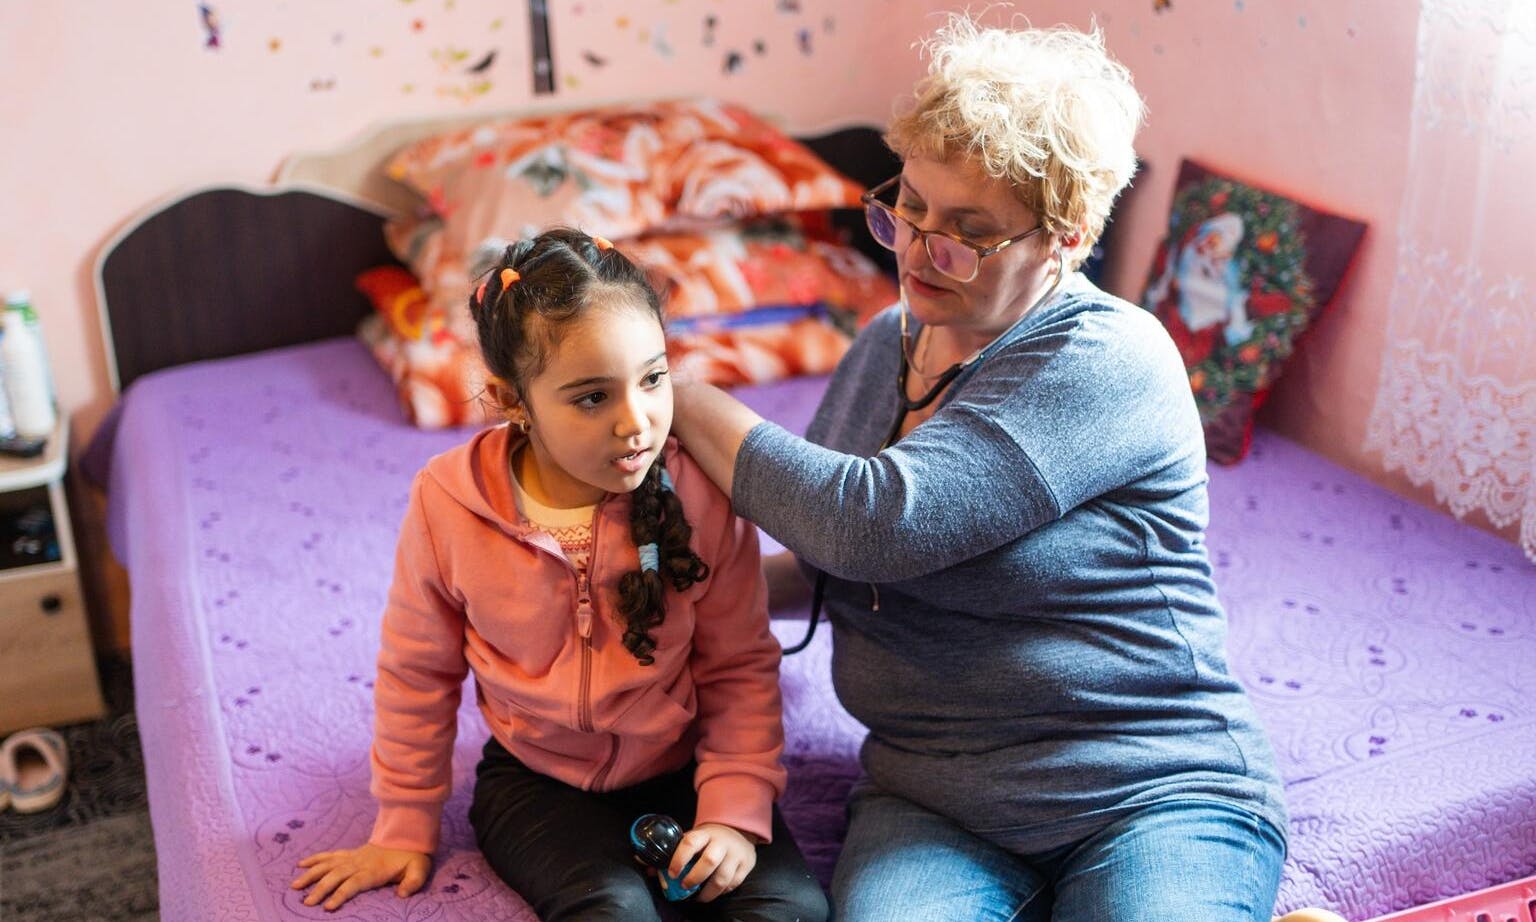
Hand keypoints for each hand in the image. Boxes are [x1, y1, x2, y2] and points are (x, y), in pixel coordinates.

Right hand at [291, 843, 430, 910]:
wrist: (408, 837)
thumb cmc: (412, 857)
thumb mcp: (420, 869)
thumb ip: (413, 882)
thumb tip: (402, 894)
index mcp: (374, 870)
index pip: (353, 883)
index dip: (341, 894)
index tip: (328, 907)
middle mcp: (359, 863)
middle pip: (336, 875)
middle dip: (321, 889)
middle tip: (307, 902)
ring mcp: (352, 857)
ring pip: (328, 865)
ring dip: (311, 875)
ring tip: (295, 886)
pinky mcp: (349, 854)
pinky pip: (330, 855)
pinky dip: (315, 859)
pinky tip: (300, 865)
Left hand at [669, 822, 757, 902]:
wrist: (738, 830)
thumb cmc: (710, 838)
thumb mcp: (694, 838)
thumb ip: (675, 853)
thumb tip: (651, 870)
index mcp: (704, 834)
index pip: (690, 843)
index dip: (679, 859)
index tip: (672, 873)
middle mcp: (722, 842)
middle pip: (709, 861)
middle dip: (694, 878)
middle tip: (684, 886)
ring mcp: (736, 854)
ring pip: (723, 878)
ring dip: (708, 892)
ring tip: (698, 897)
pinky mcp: (746, 865)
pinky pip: (733, 884)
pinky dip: (721, 892)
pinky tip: (713, 892)